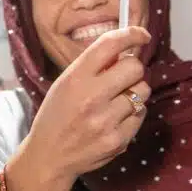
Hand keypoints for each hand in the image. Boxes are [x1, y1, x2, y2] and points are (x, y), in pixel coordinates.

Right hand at [21, 27, 151, 182]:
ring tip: (116, 101)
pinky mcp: (118, 140)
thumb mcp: (64, 84)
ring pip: (142, 91)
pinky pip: (141, 114)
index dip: (132, 34)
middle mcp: (91, 97)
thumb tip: (126, 51)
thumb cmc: (57, 115)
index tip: (142, 35)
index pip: (110, 45)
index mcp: (75, 78)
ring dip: (134, 92)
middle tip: (122, 78)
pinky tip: (115, 119)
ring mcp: (106, 120)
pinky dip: (132, 114)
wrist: (49, 156)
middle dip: (132, 69)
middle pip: (135, 67)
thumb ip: (92, 67)